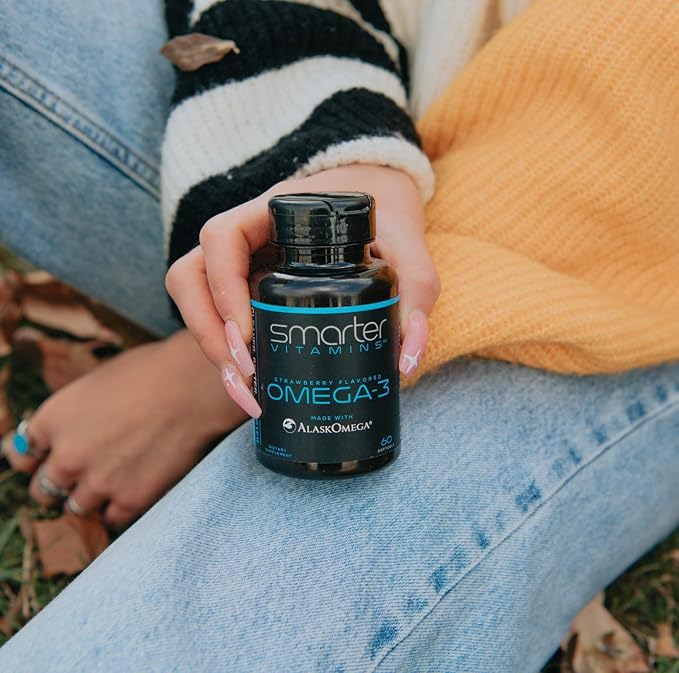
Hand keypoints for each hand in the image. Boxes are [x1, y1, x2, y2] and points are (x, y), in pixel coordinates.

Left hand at [3, 330, 246, 526]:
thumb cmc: (152, 372)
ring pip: (76, 508)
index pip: (22, 454)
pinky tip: (137, 487)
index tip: (50, 458)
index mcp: (53, 419)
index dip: (39, 457)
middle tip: (85, 474)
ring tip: (117, 479)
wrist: (192, 387)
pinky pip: (112, 518)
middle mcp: (66, 456)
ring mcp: (97, 482)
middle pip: (43, 489)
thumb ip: (77, 412)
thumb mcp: (98, 382)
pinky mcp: (129, 500)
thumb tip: (78, 426)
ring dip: (92, 497)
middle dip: (61, 483)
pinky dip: (121, 507)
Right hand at [165, 164, 440, 416]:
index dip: (223, 287)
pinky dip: (228, 350)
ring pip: (194, 298)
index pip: (222, 237)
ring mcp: (242, 263)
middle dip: (208, 332)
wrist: (378, 199)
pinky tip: (255, 382)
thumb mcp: (406, 241)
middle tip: (247, 376)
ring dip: (210, 347)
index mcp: (270, 212)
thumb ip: (416, 288)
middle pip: (191, 277)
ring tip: (247, 390)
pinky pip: (220, 316)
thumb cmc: (385, 214)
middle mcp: (246, 237)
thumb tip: (403, 362)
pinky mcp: (249, 288)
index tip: (249, 333)